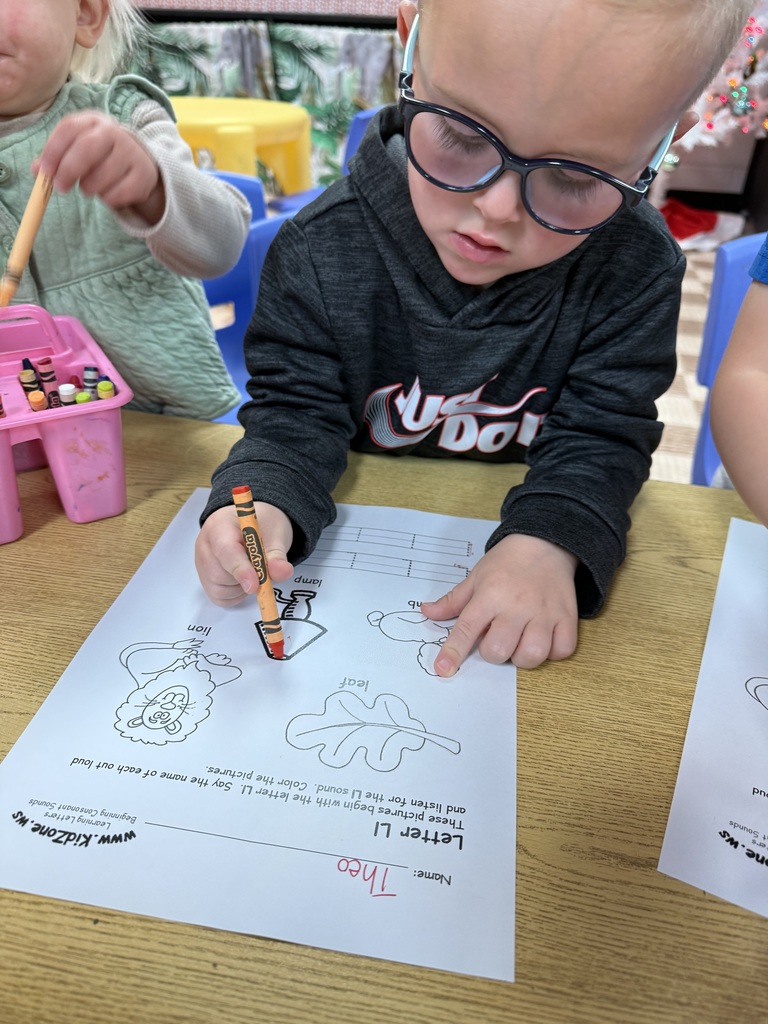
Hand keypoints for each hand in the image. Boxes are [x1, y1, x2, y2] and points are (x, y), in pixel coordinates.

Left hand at [32, 111, 164, 223]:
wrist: (138, 161)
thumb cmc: (99, 155)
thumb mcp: (76, 148)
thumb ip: (55, 157)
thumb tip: (37, 170)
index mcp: (92, 121)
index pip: (69, 129)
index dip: (53, 151)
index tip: (44, 171)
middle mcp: (114, 132)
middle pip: (86, 149)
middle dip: (68, 171)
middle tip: (60, 188)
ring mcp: (131, 153)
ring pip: (101, 176)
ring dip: (88, 188)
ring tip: (89, 187)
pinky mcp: (144, 175)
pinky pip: (117, 194)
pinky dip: (107, 199)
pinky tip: (109, 192)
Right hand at [195, 503, 294, 606]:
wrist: (252, 525)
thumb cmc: (260, 526)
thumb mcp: (275, 535)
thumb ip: (277, 555)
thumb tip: (282, 572)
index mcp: (220, 526)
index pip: (225, 551)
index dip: (240, 569)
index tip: (256, 583)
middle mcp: (205, 545)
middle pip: (219, 574)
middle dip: (245, 579)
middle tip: (262, 570)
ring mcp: (202, 563)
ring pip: (219, 589)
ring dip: (241, 589)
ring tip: (253, 571)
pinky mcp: (205, 579)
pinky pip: (219, 597)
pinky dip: (235, 595)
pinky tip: (243, 581)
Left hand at [421, 534, 578, 673]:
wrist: (545, 542)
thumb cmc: (507, 562)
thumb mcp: (476, 576)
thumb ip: (453, 600)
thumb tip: (427, 613)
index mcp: (489, 595)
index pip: (466, 629)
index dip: (453, 653)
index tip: (443, 669)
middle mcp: (516, 606)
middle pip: (499, 650)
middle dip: (493, 652)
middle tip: (497, 637)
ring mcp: (544, 612)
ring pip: (532, 655)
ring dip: (523, 656)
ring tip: (521, 641)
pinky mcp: (567, 617)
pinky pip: (561, 650)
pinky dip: (552, 652)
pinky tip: (544, 639)